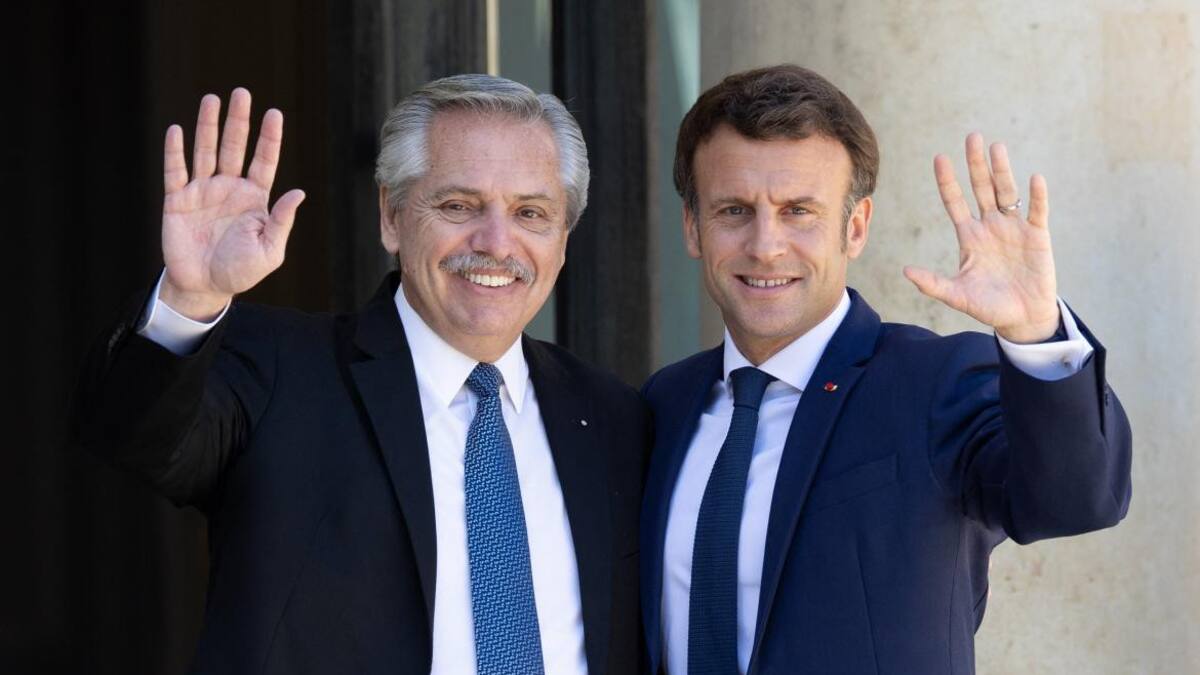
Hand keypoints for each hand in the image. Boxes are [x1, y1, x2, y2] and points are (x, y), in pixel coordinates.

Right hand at [160, 88, 304, 320]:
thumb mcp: (269, 251)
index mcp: (254, 198)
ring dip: (208, 126)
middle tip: (241, 93)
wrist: (204, 287)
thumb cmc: (241, 271)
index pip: (264, 161)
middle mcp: (229, 188)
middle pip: (234, 147)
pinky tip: (177, 130)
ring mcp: (203, 192)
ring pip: (206, 151)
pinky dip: (175, 152)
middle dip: (238, 121)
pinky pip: (176, 171)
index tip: (274, 113)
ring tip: (212, 100)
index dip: (269, 138)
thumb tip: (299, 192)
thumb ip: (281, 220)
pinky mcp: (177, 201)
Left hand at [904, 133, 1059, 342]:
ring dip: (1002, 170)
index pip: (955, 202)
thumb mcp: (957, 295)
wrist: (1023, 318)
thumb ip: (933, 283)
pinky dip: (1037, 196)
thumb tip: (905, 271)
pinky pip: (1036, 211)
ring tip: (997, 147)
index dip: (948, 181)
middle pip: (981, 188)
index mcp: (969, 236)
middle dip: (976, 164)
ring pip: (1006, 192)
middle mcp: (990, 226)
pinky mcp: (1037, 235)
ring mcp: (1014, 228)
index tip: (940, 158)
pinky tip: (1034, 179)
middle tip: (972, 137)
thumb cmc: (989, 307)